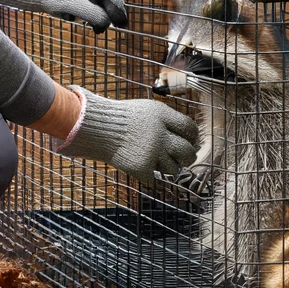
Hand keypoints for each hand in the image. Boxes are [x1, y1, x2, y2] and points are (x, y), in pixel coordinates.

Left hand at [0, 0, 127, 32]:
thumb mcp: (71, 6)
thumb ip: (91, 14)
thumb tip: (109, 22)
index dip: (118, 9)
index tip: (123, 24)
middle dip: (110, 12)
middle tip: (119, 29)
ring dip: (101, 13)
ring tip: (98, 31)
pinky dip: (94, 11)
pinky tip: (93, 25)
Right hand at [55, 87, 198, 185]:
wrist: (96, 127)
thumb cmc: (122, 118)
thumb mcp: (147, 110)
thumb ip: (167, 121)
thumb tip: (190, 138)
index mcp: (162, 115)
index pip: (190, 128)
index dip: (192, 137)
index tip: (189, 141)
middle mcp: (160, 133)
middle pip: (187, 151)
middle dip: (187, 157)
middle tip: (183, 158)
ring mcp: (151, 151)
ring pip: (173, 169)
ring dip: (167, 168)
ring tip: (157, 162)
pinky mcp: (142, 166)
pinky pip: (154, 178)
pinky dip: (148, 174)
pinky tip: (140, 166)